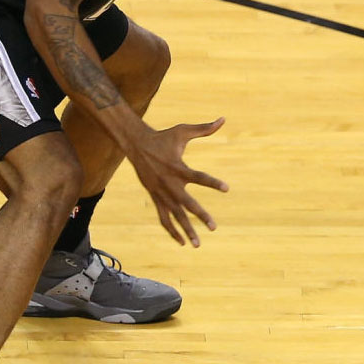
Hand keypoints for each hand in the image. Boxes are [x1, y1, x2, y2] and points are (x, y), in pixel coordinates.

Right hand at [126, 118, 228, 246]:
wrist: (136, 145)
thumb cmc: (163, 137)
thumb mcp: (183, 131)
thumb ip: (204, 128)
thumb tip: (223, 119)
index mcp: (178, 167)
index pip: (198, 177)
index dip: (212, 182)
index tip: (227, 189)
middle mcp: (169, 183)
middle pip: (187, 203)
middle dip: (200, 216)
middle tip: (213, 227)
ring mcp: (161, 193)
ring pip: (174, 215)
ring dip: (185, 230)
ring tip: (197, 244)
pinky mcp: (155, 198)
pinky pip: (163, 217)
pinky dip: (171, 230)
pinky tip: (181, 242)